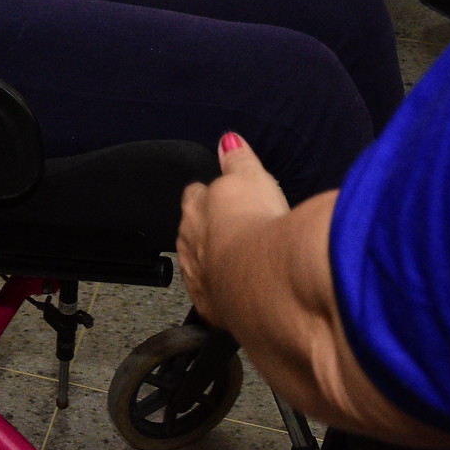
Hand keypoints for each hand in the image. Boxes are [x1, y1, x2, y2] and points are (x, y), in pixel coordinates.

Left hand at [177, 133, 291, 324]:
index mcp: (195, 207)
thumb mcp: (251, 177)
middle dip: (209, 231)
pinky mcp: (211, 308)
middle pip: (193, 232)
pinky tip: (243, 294)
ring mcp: (197, 277)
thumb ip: (237, 158)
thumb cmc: (256, 224)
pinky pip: (213, 299)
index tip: (221, 196)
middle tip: (235, 231)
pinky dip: (225, 295)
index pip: (194, 195)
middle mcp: (189, 243)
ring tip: (239, 264)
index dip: (208, 195)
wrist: (261, 279)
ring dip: (215, 264)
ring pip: (199, 267)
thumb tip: (228, 140)